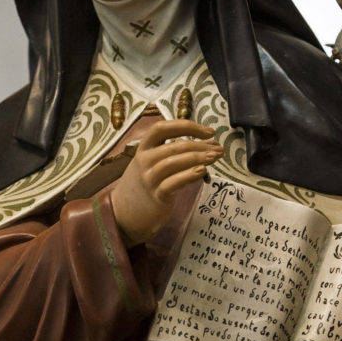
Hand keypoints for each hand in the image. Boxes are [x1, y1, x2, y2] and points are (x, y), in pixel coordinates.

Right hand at [110, 119, 221, 245]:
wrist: (123, 214)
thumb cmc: (144, 185)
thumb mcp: (150, 163)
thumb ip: (170, 153)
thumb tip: (204, 144)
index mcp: (144, 148)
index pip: (162, 128)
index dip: (186, 126)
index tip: (208, 131)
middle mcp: (144, 161)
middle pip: (174, 146)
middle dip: (200, 145)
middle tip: (218, 148)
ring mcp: (149, 179)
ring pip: (174, 162)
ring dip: (198, 158)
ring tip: (214, 157)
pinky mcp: (156, 196)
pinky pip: (173, 183)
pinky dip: (189, 175)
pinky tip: (202, 172)